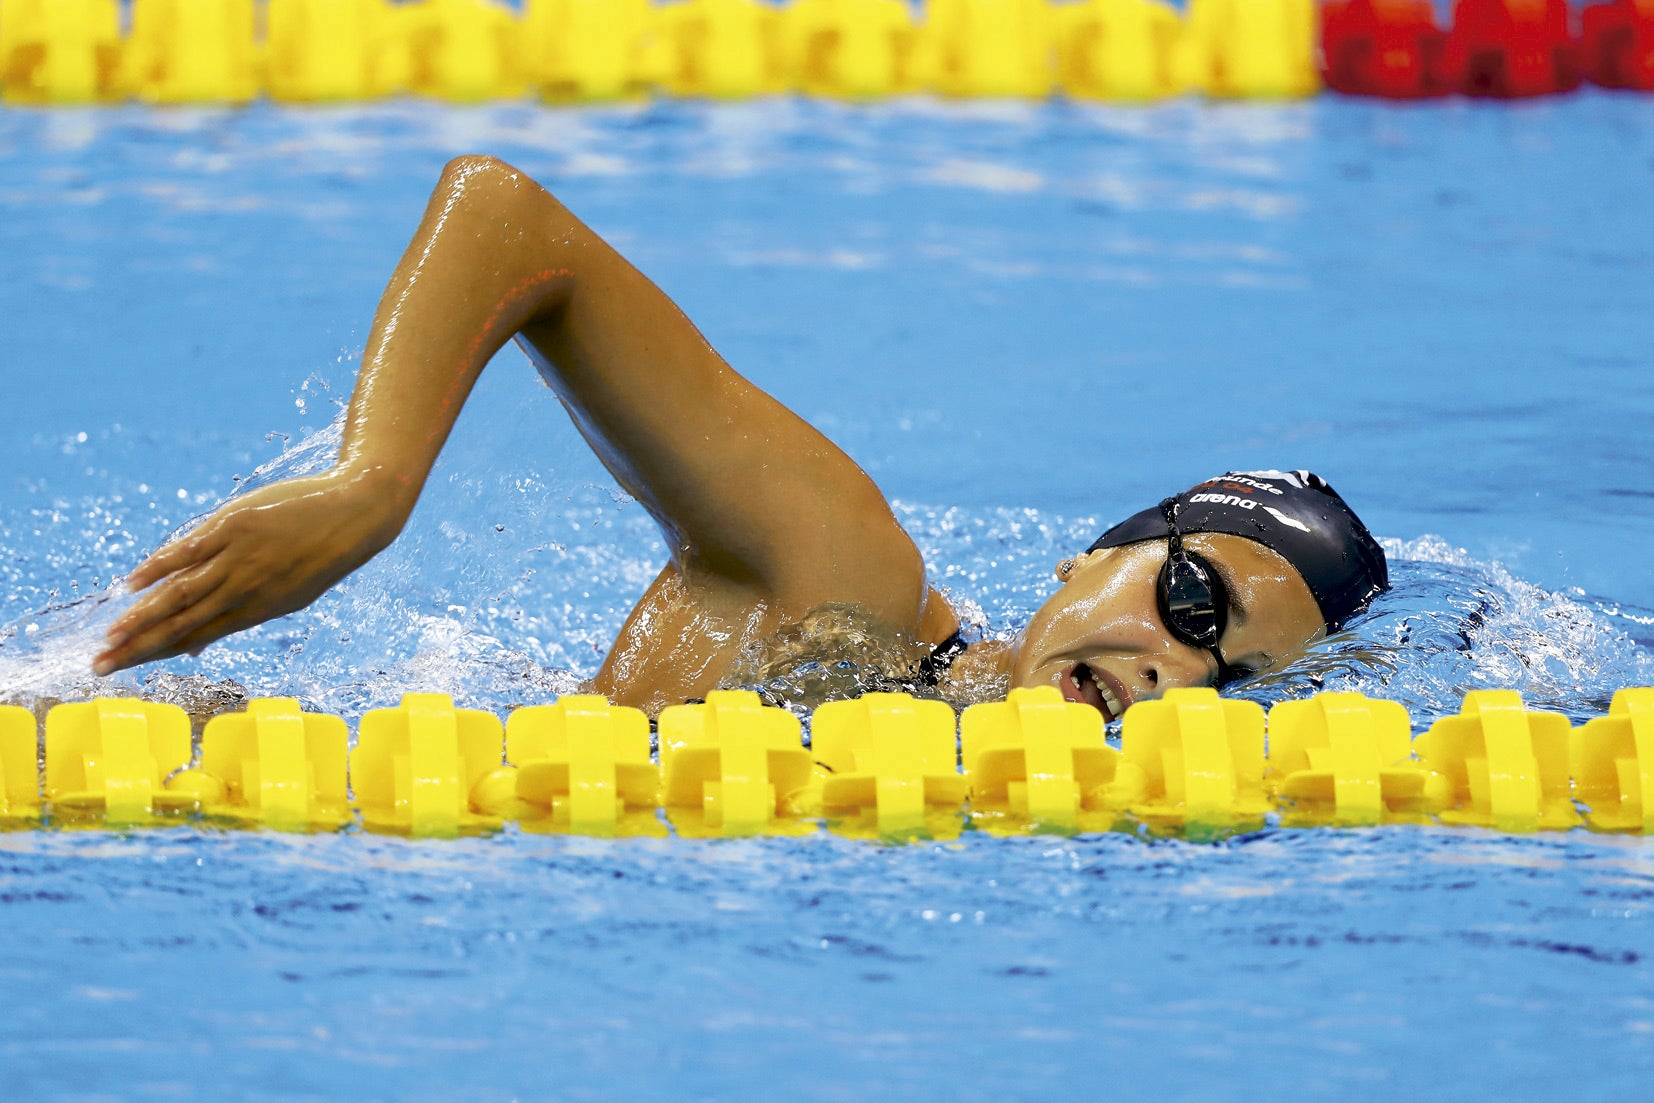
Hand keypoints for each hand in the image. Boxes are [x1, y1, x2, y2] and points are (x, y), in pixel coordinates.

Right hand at [94, 468, 408, 675]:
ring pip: (181, 593)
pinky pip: (190, 551)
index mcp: (257, 611)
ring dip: (142, 615)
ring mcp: (238, 559)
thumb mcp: (287, 597)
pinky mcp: (234, 527)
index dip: (156, 654)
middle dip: (139, 646)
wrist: (356, 514)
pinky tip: (132, 583)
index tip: (122, 668)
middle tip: (100, 665)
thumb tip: (196, 649)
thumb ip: (239, 618)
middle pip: (182, 623)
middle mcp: (244, 590)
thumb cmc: (319, 554)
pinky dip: (160, 566)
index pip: (195, 638)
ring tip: (110, 635)